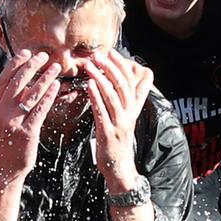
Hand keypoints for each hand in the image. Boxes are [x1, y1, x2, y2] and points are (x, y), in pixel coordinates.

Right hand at [0, 51, 60, 177]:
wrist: (6, 167)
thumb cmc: (8, 141)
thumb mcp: (3, 118)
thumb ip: (10, 100)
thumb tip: (23, 79)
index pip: (4, 78)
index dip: (15, 63)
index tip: (26, 53)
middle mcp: (2, 111)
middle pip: (18, 81)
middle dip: (32, 65)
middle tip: (43, 56)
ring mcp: (14, 121)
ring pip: (31, 93)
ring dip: (45, 78)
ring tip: (55, 67)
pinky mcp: (27, 131)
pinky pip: (40, 109)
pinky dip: (49, 96)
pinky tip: (57, 86)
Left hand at [84, 50, 152, 191]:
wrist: (119, 168)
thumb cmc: (117, 141)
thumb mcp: (124, 118)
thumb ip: (121, 101)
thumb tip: (116, 81)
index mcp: (132, 108)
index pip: (130, 81)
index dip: (121, 65)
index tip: (111, 52)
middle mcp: (128, 114)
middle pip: (122, 85)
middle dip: (110, 67)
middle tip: (98, 54)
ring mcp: (120, 124)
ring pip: (113, 96)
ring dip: (101, 78)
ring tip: (90, 66)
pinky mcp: (109, 134)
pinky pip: (102, 112)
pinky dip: (96, 97)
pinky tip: (89, 86)